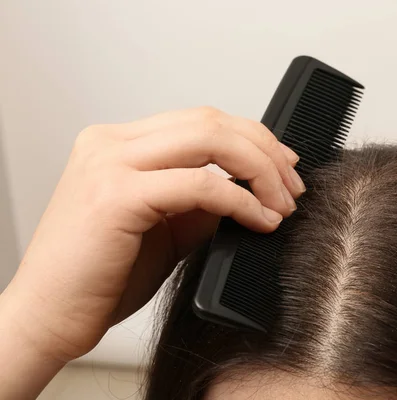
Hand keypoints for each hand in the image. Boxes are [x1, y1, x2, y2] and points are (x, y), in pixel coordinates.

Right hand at [1, 107, 303, 363]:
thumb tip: (248, 188)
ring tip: (282, 205)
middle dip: (265, 151)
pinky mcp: (115, 195)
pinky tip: (261, 221)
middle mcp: (110, 143)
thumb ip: (200, 199)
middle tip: (292, 187)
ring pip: (210, 140)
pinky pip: (200, 185)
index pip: (201, 121)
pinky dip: (241, 201)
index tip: (283, 166)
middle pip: (211, 121)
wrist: (48, 317)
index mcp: (119, 144)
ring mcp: (110, 163)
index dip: (252, 138)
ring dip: (260, 171)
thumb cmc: (100, 276)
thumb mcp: (164, 227)